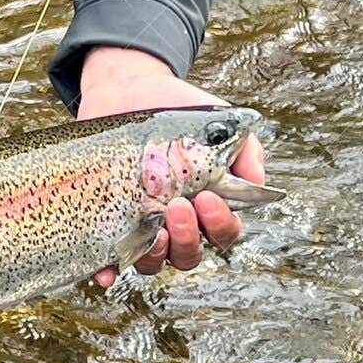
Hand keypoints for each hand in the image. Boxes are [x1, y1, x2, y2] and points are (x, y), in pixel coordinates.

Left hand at [76, 46, 267, 286]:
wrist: (130, 90)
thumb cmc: (182, 112)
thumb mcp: (221, 123)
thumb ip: (245, 151)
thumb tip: (257, 184)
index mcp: (207, 207)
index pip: (222, 232)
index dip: (220, 224)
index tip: (208, 197)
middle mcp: (176, 224)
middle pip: (189, 254)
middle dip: (187, 237)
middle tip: (178, 205)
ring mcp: (141, 225)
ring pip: (153, 262)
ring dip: (155, 254)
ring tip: (152, 225)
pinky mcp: (108, 222)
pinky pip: (108, 259)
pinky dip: (107, 272)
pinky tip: (105, 272)